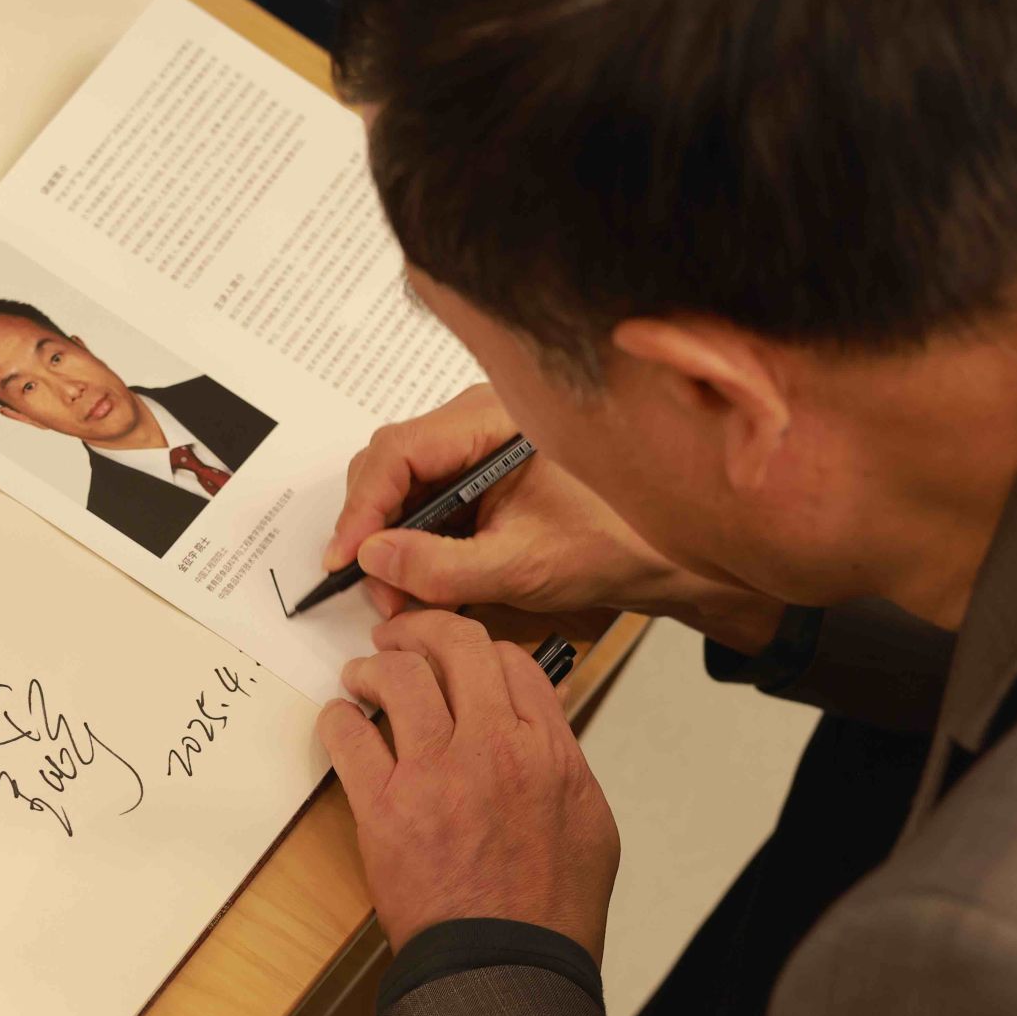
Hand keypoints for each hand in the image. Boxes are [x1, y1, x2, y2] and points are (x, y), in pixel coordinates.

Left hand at [317, 610, 619, 958]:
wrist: (506, 970)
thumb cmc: (549, 911)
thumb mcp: (589, 823)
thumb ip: (564, 763)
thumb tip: (544, 729)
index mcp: (549, 749)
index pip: (512, 660)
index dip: (479, 647)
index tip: (457, 656)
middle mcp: (495, 746)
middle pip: (455, 646)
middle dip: (421, 629)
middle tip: (397, 637)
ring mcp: (437, 773)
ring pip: (398, 676)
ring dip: (373, 666)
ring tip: (360, 676)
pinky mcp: (385, 807)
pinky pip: (349, 735)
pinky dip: (337, 718)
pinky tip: (338, 721)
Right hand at [327, 385, 786, 651]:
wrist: (673, 555)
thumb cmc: (618, 544)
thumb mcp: (525, 565)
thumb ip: (444, 567)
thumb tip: (373, 558)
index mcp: (492, 419)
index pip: (396, 452)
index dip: (360, 509)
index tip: (343, 560)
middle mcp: (479, 419)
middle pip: (391, 464)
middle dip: (374, 531)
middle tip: (377, 591)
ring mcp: (478, 444)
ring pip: (405, 485)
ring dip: (393, 542)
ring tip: (402, 596)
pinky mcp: (482, 474)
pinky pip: (429, 500)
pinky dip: (418, 543)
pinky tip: (424, 581)